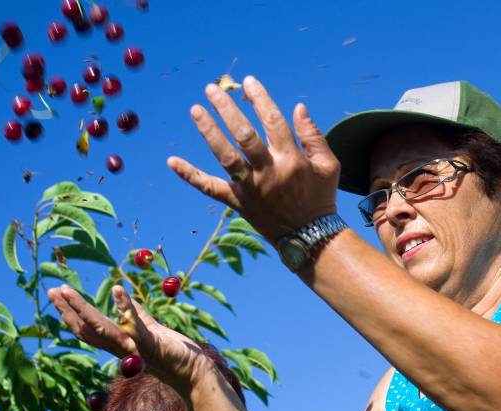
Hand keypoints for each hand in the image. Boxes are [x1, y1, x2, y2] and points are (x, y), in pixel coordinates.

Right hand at [48, 285, 209, 389]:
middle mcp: (120, 348)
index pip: (87, 329)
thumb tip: (122, 296)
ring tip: (67, 290)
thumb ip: (135, 314)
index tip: (58, 294)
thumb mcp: (150, 327)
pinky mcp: (150, 343)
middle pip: (86, 329)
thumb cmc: (171, 349)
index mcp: (118, 343)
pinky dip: (124, 306)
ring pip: (102, 327)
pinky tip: (116, 289)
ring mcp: (133, 347)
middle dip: (67, 310)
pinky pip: (134, 323)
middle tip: (52, 290)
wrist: (191, 369)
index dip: (70, 314)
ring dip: (82, 308)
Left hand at [167, 76, 340, 242]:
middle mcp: (268, 172)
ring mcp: (250, 189)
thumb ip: (313, 135)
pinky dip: (190, 175)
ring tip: (195, 110)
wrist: (309, 237)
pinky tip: (171, 161)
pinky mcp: (238, 203)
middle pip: (244, 135)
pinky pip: (210, 188)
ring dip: (209, 132)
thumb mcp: (328, 165)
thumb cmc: (320, 196)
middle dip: (227, 109)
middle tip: (212, 89)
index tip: (248, 82)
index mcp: (291, 159)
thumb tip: (298, 106)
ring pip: (226, 157)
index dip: (260, 99)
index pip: (273, 121)